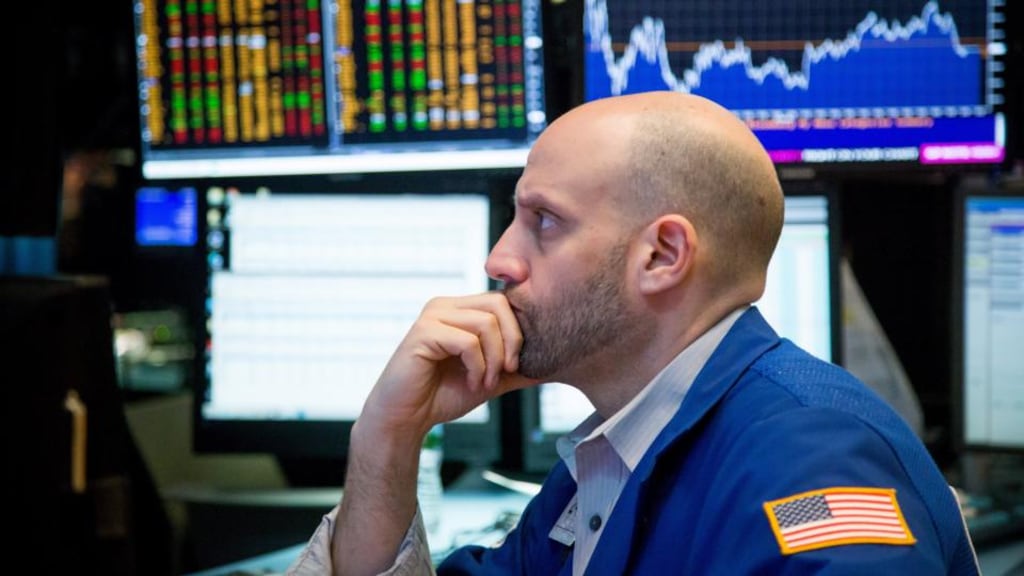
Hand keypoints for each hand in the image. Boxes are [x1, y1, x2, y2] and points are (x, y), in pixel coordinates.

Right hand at [358, 292, 538, 438]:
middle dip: (511, 341)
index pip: (503, 301)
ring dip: (493, 359)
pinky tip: (471, 383)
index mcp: (459, 309)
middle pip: (499, 305)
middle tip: (506, 371)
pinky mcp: (423, 333)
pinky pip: (467, 341)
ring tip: (485, 382)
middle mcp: (445, 305)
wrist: (406, 418)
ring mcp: (432, 316)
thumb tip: (551, 365)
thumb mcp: (488, 379)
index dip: (518, 330)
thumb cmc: (442, 396)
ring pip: (486, 323)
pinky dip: (477, 366)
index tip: (516, 364)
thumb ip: (513, 369)